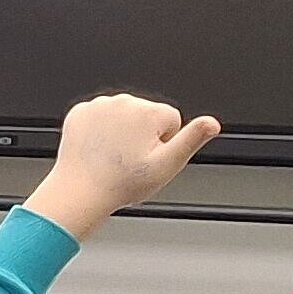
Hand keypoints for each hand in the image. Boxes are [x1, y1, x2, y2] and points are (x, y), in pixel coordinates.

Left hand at [24, 90, 219, 241]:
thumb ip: (192, 139)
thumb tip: (212, 123)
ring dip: (121, 132)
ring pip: (122, 115)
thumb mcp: (167, 165)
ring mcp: (99, 105)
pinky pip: (98, 117)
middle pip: (146, 115)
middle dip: (143, 135)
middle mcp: (125, 101)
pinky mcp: (80, 112)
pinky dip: (99, 130)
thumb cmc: (122, 183)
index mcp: (149, 112)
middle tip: (130, 160)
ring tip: (113, 157)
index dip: (164, 143)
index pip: (171, 120)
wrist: (80, 192)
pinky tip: (97, 150)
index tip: (149, 158)